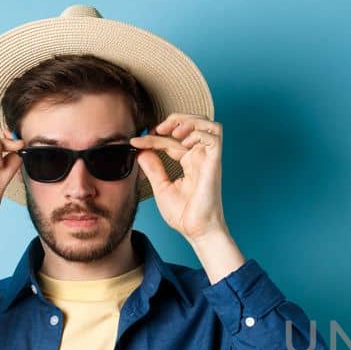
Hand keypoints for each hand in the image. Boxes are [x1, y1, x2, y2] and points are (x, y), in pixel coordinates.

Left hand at [131, 112, 226, 240]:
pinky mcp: (214, 163)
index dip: (154, 137)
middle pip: (196, 123)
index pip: (173, 140)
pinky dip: (198, 132)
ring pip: (208, 124)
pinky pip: (214, 135)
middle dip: (177, 119)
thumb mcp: (161, 187)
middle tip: (158, 129)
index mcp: (190, 163)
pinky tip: (183, 143)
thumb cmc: (184, 214)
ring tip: (173, 132)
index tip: (136, 142)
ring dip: (189, 121)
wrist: (197, 230)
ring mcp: (209, 159)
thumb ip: (153, 168)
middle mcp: (201, 158)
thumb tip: (141, 151)